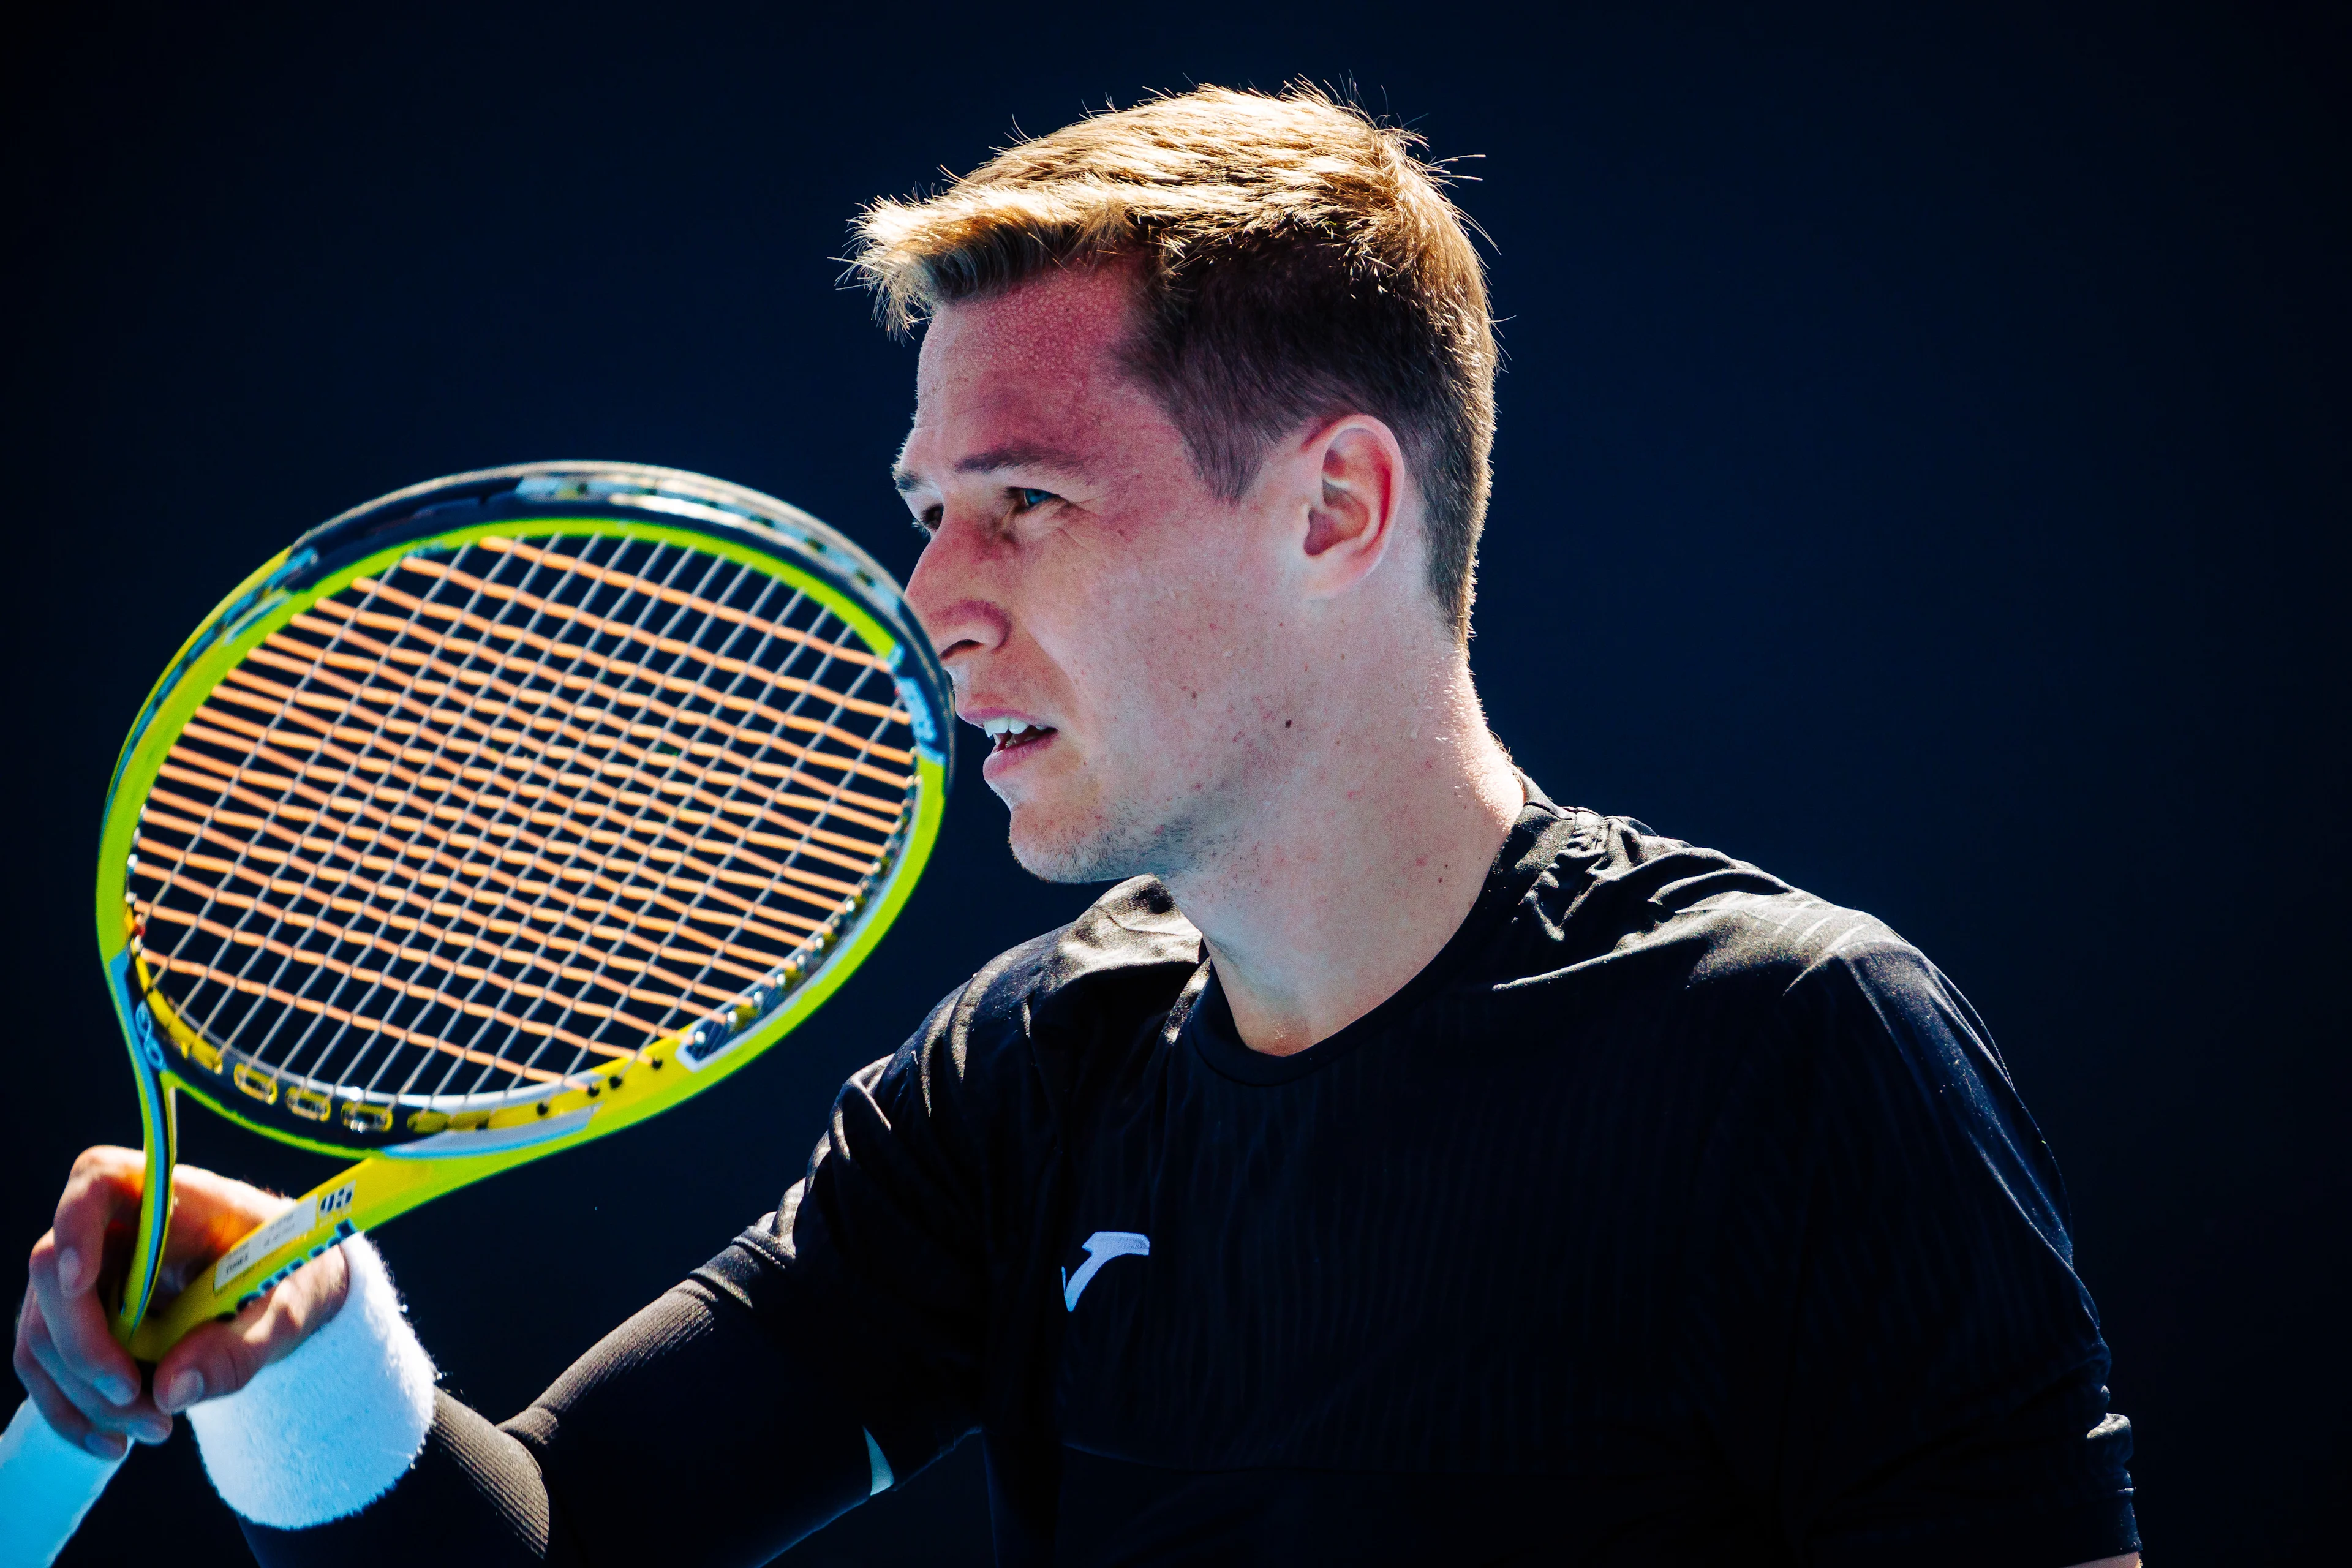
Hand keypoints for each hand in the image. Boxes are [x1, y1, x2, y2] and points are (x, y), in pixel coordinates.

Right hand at [13, 1147, 349, 1458]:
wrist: (290, 1287)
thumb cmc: (292, 1275)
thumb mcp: (289, 1309)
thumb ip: (239, 1347)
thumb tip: (171, 1391)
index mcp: (174, 1195)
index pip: (99, 1179)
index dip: (75, 1225)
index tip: (78, 1280)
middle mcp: (117, 1226)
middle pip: (52, 1273)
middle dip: (86, 1350)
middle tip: (141, 1403)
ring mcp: (89, 1271)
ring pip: (42, 1330)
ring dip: (81, 1393)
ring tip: (151, 1430)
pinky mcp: (79, 1317)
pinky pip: (48, 1363)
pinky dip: (73, 1408)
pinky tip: (113, 1442)